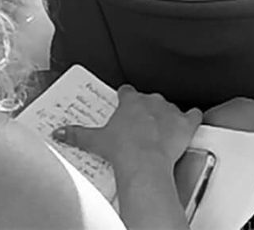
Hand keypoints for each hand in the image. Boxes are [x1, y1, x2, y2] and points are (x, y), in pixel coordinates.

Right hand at [55, 85, 200, 177]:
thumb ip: (76, 133)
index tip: (124, 100)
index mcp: (131, 101)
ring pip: (170, 107)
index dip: (125, 97)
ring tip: (161, 129)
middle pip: (149, 99)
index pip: (127, 92)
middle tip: (139, 125)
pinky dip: (193, 118)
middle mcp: (152, 101)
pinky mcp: (187, 122)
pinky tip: (191, 121)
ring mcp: (171, 111)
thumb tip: (59, 132)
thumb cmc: (122, 150)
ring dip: (167, 116)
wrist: (145, 162)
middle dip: (146, 109)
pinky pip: (194, 114)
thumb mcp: (95, 140)